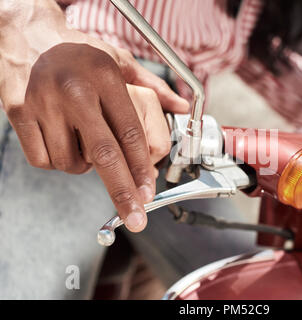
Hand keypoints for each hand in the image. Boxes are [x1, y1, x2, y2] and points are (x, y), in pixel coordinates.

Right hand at [1, 37, 187, 232]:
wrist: (26, 34)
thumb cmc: (77, 51)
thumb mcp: (119, 60)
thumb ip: (152, 86)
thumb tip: (180, 107)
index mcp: (104, 78)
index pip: (130, 133)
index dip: (142, 167)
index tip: (149, 189)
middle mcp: (74, 92)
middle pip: (104, 155)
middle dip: (123, 191)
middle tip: (135, 216)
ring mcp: (44, 103)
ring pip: (71, 162)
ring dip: (85, 168)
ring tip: (86, 146)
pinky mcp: (19, 113)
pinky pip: (43, 159)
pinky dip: (57, 162)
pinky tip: (64, 144)